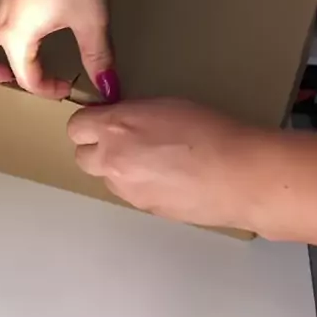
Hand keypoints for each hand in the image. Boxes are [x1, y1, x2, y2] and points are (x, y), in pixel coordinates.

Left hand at [68, 98, 304, 237]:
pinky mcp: (144, 209)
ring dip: (118, 168)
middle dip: (97, 148)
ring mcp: (127, 189)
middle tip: (124, 141)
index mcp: (116, 128)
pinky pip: (129, 194)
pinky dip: (140, 185)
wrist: (240, 175)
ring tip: (154, 160)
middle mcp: (113, 160)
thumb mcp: (166, 106)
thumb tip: (121, 120)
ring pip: (106, 178)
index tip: (104, 120)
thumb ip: (133, 114)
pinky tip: (168, 178)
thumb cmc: (211, 131)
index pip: (76, 126)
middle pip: (82, 157)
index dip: (90, 122)